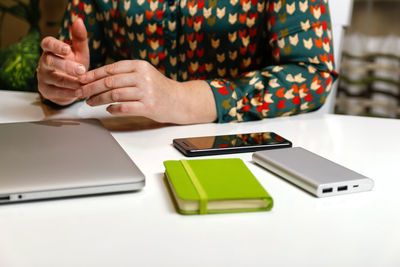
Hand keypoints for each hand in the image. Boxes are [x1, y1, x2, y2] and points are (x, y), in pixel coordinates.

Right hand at [37, 18, 88, 105]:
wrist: (71, 86)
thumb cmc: (75, 65)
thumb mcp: (80, 53)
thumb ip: (80, 39)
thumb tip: (79, 20)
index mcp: (50, 50)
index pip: (47, 43)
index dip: (55, 46)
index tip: (67, 48)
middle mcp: (44, 62)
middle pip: (50, 62)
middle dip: (67, 66)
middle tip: (82, 70)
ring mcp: (43, 77)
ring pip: (55, 79)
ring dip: (71, 82)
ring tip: (84, 84)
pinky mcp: (46, 91)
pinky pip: (56, 92)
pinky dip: (69, 93)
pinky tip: (79, 94)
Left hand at [78, 60, 216, 123]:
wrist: (180, 100)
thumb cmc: (158, 88)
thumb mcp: (144, 74)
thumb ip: (125, 74)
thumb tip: (98, 78)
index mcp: (139, 66)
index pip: (110, 69)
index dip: (93, 75)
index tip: (81, 80)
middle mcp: (142, 77)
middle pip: (109, 82)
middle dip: (91, 88)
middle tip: (80, 92)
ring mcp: (146, 92)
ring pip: (114, 95)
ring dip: (98, 99)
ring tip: (89, 102)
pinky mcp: (148, 106)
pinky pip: (124, 108)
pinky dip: (113, 109)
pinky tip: (108, 109)